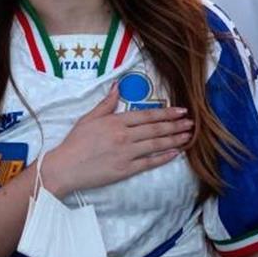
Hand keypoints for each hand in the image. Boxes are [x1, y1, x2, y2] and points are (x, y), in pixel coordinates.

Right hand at [43, 86, 192, 195]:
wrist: (66, 167)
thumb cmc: (75, 142)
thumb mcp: (89, 118)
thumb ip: (106, 103)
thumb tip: (117, 86)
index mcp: (115, 122)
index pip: (146, 115)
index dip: (166, 112)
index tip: (180, 110)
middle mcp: (124, 136)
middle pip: (155, 129)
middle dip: (175, 125)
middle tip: (191, 123)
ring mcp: (126, 154)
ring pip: (156, 145)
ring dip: (174, 140)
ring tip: (188, 136)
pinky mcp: (126, 170)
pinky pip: (149, 163)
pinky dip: (164, 158)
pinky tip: (175, 153)